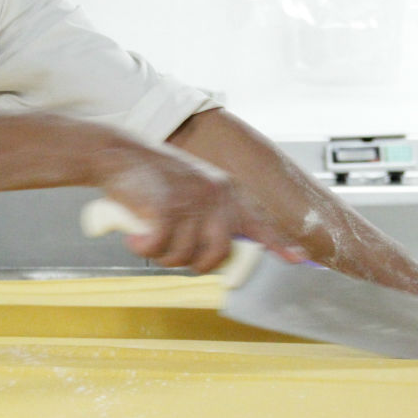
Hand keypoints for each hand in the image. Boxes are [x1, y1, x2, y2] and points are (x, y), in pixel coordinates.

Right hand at [96, 144, 305, 273]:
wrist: (119, 154)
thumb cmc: (150, 178)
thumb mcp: (191, 188)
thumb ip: (210, 214)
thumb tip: (222, 250)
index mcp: (224, 191)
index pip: (258, 223)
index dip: (278, 243)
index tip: (299, 259)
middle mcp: (215, 196)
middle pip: (217, 255)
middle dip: (192, 262)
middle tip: (170, 249)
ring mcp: (192, 201)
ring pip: (184, 257)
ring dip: (161, 254)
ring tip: (148, 234)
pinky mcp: (167, 209)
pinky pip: (158, 249)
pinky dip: (143, 248)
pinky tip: (136, 236)